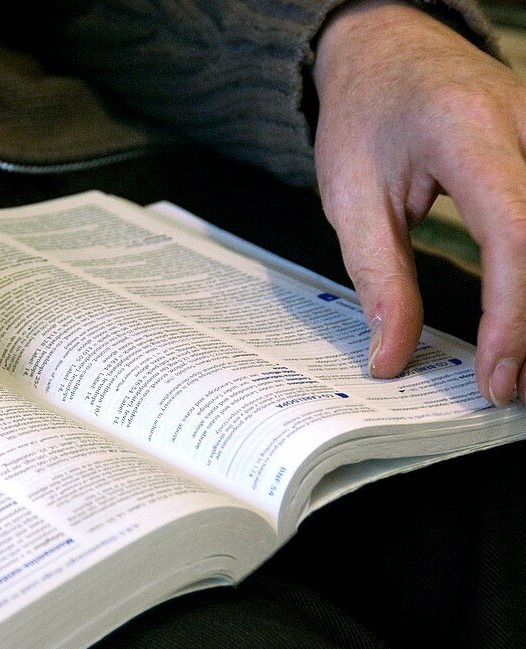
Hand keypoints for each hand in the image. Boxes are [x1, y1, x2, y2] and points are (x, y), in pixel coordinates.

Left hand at [313, 0, 525, 403]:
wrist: (386, 51)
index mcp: (468, 131)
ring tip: (518, 365)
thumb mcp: (350, 198)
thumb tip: (390, 359)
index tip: (496, 376)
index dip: (513, 314)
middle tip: (509, 386)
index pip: (515, 232)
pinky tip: (523, 318)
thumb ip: (377, 279)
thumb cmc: (363, 118)